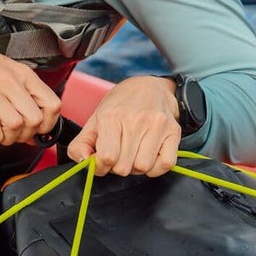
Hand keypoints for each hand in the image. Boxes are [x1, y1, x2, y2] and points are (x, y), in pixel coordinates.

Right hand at [0, 9, 60, 145]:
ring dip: (8, 138)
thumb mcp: (6, 69)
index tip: (38, 130)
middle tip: (14, 134)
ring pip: (14, 125)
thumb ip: (22, 91)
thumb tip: (34, 119)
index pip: (52, 104)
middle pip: (34, 120)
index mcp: (22, 75)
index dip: (48, 124)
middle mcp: (9, 83)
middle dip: (26, 135)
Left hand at [66, 75, 180, 176]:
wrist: (149, 87)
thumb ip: (81, 144)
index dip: (101, 166)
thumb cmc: (120, 106)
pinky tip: (149, 157)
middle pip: (124, 167)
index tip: (102, 161)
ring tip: (134, 154)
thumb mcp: (94, 120)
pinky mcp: (174, 131)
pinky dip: (156, 168)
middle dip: (117, 167)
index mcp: (112, 116)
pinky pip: (166, 164)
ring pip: (143, 167)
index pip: (107, 157)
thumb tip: (83, 162)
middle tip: (119, 154)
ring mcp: (157, 125)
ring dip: (136, 168)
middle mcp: (136, 120)